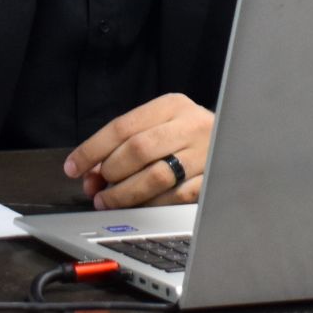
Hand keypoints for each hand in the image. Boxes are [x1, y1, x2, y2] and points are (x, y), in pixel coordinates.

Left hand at [65, 93, 212, 208]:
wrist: (239, 137)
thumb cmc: (188, 134)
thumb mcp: (160, 125)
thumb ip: (126, 145)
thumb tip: (92, 174)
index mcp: (172, 105)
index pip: (123, 126)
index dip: (92, 150)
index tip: (73, 167)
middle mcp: (190, 125)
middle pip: (138, 150)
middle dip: (110, 173)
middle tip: (96, 188)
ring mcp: (205, 152)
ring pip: (155, 176)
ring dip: (124, 194)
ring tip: (108, 201)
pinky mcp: (213, 179)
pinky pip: (174, 197)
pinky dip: (150, 205)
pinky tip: (139, 207)